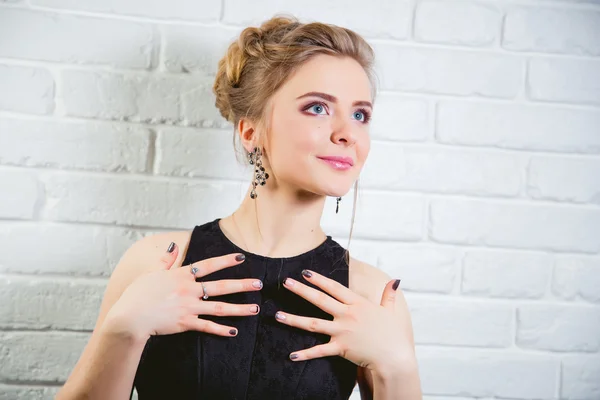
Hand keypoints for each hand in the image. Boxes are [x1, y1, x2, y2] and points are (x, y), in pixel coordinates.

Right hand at [106, 243, 262, 340]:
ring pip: (219, 307)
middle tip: (259, 284)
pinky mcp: (185, 323)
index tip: (242, 257)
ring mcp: (189, 307)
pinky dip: (221, 329)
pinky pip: (207, 327)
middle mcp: (189, 290)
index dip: (226, 260)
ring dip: (239, 308)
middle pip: (221, 286)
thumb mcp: (152, 272)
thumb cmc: (138, 294)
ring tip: (255, 308)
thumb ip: (166, 259)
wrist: (130, 316)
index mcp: (181, 275)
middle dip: (242, 285)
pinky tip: (234, 331)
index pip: (208, 265)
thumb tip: (174, 245)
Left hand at [275, 269, 410, 371]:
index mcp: (357, 304)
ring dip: (294, 319)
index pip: (334, 287)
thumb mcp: (390, 311)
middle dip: (301, 290)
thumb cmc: (393, 334)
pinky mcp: (340, 348)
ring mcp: (342, 331)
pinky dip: (305, 354)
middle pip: (319, 300)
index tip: (305, 272)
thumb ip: (389, 295)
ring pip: (313, 324)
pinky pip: (319, 351)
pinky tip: (292, 355)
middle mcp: (347, 315)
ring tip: (277, 315)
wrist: (394, 357)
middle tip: (285, 282)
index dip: (318, 279)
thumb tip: (395, 281)